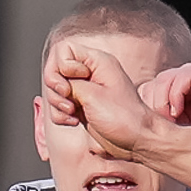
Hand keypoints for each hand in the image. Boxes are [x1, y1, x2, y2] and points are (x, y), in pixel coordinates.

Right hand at [44, 39, 171, 160]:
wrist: (136, 141)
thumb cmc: (123, 118)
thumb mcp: (92, 96)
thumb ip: (69, 83)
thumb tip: (57, 81)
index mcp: (97, 62)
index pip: (63, 50)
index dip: (61, 67)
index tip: (71, 86)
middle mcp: (89, 73)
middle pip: (54, 70)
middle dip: (56, 89)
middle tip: (70, 103)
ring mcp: (84, 90)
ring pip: (54, 89)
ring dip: (57, 104)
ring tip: (74, 114)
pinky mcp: (80, 107)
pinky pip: (58, 106)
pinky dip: (60, 115)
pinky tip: (74, 121)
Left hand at [144, 62, 190, 136]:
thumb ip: (175, 128)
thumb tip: (149, 143)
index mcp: (179, 90)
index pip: (148, 94)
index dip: (144, 112)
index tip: (147, 133)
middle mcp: (185, 78)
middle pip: (151, 86)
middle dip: (148, 109)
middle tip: (152, 130)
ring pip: (163, 80)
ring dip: (160, 103)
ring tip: (165, 123)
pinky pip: (182, 79)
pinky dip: (175, 96)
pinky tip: (178, 114)